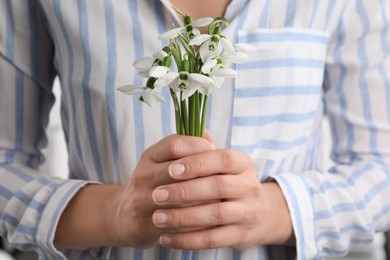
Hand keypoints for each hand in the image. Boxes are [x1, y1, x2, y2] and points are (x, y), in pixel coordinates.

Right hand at [113, 134, 216, 247]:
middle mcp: (143, 175)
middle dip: (208, 175)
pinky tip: (212, 222)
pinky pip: (178, 224)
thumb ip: (188, 147)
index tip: (218, 153)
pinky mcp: (145, 224)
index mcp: (150, 156)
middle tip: (226, 180)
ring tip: (223, 201)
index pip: (175, 145)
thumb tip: (209, 135)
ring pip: (181, 199)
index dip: (200, 147)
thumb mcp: (164, 160)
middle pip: (180, 171)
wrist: (125, 216)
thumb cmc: (156, 183)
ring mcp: (142, 200)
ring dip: (207, 200)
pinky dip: (198, 224)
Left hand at [151, 148, 294, 249]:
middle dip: (184, 191)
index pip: (222, 159)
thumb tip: (193, 127)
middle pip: (218, 187)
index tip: (171, 169)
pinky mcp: (241, 235)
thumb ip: (205, 147)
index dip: (197, 163)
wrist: (256, 214)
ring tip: (157, 218)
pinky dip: (187, 240)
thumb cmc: (228, 181)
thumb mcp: (222, 163)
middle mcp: (250, 187)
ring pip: (215, 215)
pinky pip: (213, 240)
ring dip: (183, 217)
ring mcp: (248, 213)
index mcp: (243, 163)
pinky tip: (166, 239)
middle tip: (156, 195)